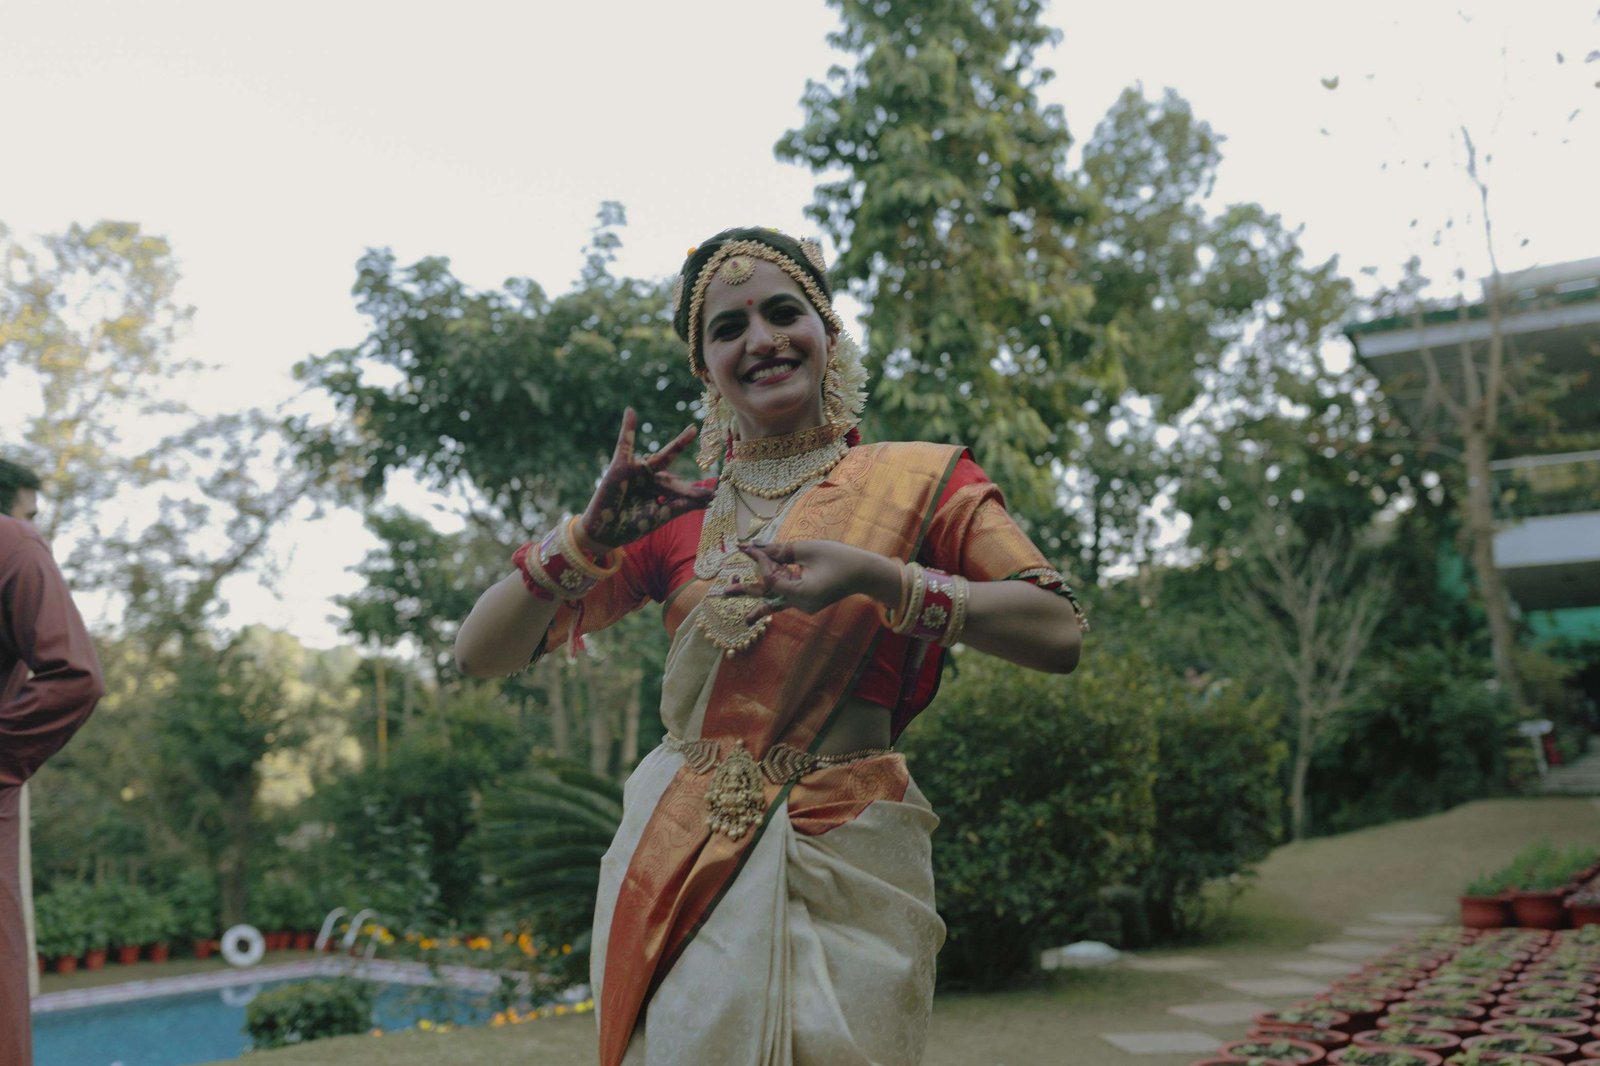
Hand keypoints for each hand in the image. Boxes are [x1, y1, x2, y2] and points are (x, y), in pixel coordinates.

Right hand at [580, 408, 713, 548]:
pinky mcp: (620, 467)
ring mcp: (635, 471)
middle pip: (671, 469)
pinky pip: (624, 445)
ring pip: (660, 459)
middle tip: (695, 432)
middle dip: (684, 455)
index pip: (680, 487)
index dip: (694, 493)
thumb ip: (684, 505)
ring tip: (692, 430)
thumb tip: (711, 498)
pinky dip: (627, 428)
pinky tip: (631, 411)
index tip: (711, 496)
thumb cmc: (632, 525)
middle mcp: (648, 478)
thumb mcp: (662, 515)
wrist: (605, 533)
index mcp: (658, 489)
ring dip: (677, 445)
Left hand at [711, 540, 899, 624]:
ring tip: (734, 605)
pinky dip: (773, 592)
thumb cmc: (840, 558)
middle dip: (742, 592)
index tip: (746, 547)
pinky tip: (754, 610)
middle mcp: (801, 604)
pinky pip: (785, 597)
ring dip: (755, 596)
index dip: (758, 562)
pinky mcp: (808, 602)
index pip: (770, 578)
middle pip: (766, 595)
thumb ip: (780, 550)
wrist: (865, 573)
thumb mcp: (808, 549)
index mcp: (802, 593)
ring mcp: (804, 606)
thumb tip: (755, 547)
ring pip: (774, 598)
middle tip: (719, 594)